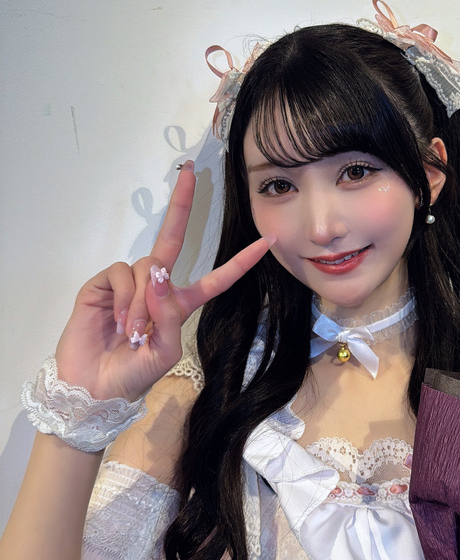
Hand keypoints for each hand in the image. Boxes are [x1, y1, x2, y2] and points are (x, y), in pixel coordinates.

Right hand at [54, 162, 272, 401]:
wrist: (92, 388)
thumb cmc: (132, 375)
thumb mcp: (165, 352)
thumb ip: (170, 315)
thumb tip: (160, 274)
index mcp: (179, 305)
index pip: (216, 279)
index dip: (240, 262)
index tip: (267, 241)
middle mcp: (156, 288)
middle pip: (172, 238)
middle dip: (181, 204)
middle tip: (189, 171)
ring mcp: (129, 283)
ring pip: (148, 267)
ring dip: (143, 302)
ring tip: (133, 333)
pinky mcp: (104, 284)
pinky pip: (123, 273)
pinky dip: (126, 298)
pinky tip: (119, 322)